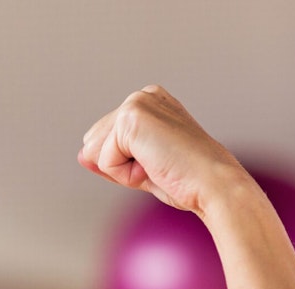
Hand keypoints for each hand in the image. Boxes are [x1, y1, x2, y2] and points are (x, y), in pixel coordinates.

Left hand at [78, 85, 253, 215]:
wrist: (213, 186)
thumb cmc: (186, 182)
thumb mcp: (140, 169)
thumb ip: (109, 159)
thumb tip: (81, 154)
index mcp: (150, 103)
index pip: (106, 142)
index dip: (126, 165)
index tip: (162, 164)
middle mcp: (143, 96)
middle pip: (96, 145)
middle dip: (122, 167)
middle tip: (161, 167)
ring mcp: (137, 103)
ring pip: (98, 153)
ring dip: (124, 171)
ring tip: (159, 166)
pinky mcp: (131, 117)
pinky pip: (105, 161)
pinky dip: (126, 174)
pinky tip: (155, 166)